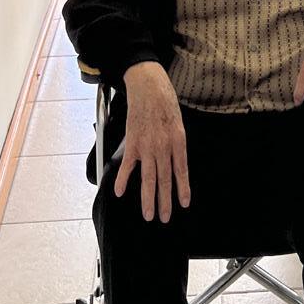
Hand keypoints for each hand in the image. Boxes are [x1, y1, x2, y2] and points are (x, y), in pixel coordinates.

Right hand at [115, 62, 189, 222]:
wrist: (148, 85)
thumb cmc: (164, 101)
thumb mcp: (178, 122)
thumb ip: (176, 143)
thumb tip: (174, 160)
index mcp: (178, 141)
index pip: (181, 171)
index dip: (182, 189)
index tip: (183, 204)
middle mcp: (164, 147)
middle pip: (164, 179)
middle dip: (165, 201)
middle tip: (165, 218)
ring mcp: (147, 146)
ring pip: (148, 178)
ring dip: (148, 198)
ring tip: (148, 214)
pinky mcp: (132, 142)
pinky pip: (127, 165)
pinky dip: (122, 179)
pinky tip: (119, 192)